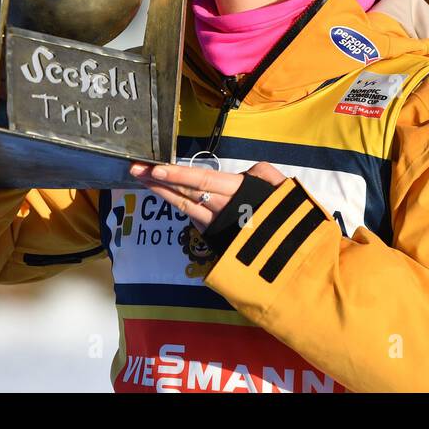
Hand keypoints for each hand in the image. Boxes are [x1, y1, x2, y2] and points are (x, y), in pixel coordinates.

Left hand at [129, 160, 286, 232]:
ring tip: (143, 179)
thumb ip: (265, 175)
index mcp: (237, 192)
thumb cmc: (289, 220)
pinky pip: (195, 219)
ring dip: (162, 192)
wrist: (292, 259)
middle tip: (135, 169)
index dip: (176, 175)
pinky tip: (167, 196)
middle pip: (184, 192)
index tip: (154, 169)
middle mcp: (222, 209)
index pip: (200, 180)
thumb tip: (252, 171)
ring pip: (185, 206)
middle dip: (158, 180)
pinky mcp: (216, 237)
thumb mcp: (283, 190)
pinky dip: (180, 206)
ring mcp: (217, 226)